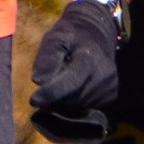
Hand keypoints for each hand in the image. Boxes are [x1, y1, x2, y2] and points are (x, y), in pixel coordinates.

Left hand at [30, 0, 124, 143]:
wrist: (98, 34)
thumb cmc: (71, 35)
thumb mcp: (54, 39)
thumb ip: (46, 60)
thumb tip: (41, 84)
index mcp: (90, 60)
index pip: (70, 84)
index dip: (51, 94)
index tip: (33, 100)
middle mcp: (104, 77)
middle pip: (72, 100)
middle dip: (54, 100)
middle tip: (44, 92)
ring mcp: (109, 89)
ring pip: (78, 108)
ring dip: (63, 103)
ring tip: (60, 87)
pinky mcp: (110, 98)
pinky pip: (86, 110)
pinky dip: (74, 105)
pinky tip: (71, 91)